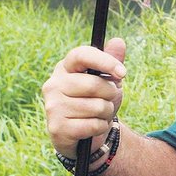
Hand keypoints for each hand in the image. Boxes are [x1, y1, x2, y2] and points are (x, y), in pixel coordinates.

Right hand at [43, 38, 126, 159]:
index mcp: (65, 67)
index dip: (104, 61)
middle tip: (108, 98)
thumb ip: (112, 60)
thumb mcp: (108, 79)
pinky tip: (92, 126)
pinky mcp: (56, 127)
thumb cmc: (97, 100)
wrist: (86, 134)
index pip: (81, 54)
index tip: (123, 73)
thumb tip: (118, 41)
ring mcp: (52, 106)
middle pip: (93, 84)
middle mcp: (53, 84)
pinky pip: (92, 125)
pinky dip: (100, 126)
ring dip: (106, 112)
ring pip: (96, 106)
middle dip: (110, 93)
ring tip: (98, 114)